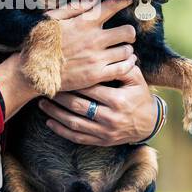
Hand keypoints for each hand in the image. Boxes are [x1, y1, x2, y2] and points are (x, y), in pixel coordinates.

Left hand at [38, 60, 157, 146]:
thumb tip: (110, 50)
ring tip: (42, 104)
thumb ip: (123, 66)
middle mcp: (110, 118)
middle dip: (60, 96)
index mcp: (118, 100)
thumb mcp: (136, 79)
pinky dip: (62, 131)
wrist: (149, 123)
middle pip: (78, 106)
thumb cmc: (140, 96)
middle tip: (46, 87)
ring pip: (74, 123)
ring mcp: (105, 132)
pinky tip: (50, 122)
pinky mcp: (101, 141)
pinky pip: (77, 138)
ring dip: (55, 114)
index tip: (59, 74)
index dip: (73, 81)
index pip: (90, 89)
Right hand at [45, 0, 136, 92]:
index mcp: (84, 23)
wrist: (33, 71)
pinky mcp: (96, 75)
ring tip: (122, 51)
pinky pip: (123, 69)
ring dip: (127, 50)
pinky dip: (128, 65)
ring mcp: (96, 58)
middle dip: (129, 32)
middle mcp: (93, 39)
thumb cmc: (41, 43)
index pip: (111, 7)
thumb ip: (75, 7)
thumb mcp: (53, 18)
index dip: (123, 2)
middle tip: (126, 35)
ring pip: (127, 51)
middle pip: (127, 31)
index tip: (127, 1)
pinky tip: (126, 63)